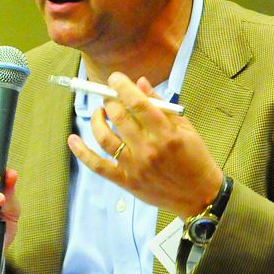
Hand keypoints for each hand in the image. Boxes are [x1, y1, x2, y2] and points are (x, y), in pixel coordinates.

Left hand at [65, 72, 222, 218]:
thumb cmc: (196, 160)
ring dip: (97, 120)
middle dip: (110, 101)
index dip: (123, 87)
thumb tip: (140, 83)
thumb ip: (162, 106)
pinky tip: (73, 139)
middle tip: (109, 96)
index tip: (115, 78)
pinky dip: (82, 152)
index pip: (139, 104)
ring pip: (105, 138)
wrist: (200, 196)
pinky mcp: (126, 181)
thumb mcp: (187, 129)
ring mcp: (135, 167)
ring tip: (99, 112)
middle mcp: (148, 150)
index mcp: (166, 135)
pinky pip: (98, 166)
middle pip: (119, 118)